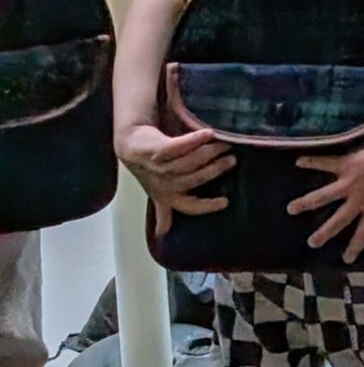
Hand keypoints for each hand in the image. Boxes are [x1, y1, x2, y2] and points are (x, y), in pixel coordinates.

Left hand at [117, 122, 232, 233]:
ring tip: (224, 144)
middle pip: (195, 179)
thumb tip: (163, 232)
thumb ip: (163, 211)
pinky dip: (195, 140)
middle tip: (232, 160)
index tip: (226, 201)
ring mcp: (159, 168)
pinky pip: (179, 147)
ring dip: (210, 152)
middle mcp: (163, 185)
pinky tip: (209, 134)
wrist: (129, 145)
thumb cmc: (150, 169)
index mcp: (166, 197)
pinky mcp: (156, 151)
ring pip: (190, 162)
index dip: (207, 206)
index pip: (190, 207)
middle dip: (215, 170)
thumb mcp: (156, 192)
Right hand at [290, 134, 363, 263]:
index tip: (346, 260)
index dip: (356, 247)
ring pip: (324, 196)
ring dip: (307, 202)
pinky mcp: (346, 165)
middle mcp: (358, 199)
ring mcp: (350, 183)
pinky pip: (326, 163)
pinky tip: (298, 162)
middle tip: (312, 243)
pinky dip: (312, 162)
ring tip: (291, 209)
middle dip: (325, 233)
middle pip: (339, 220)